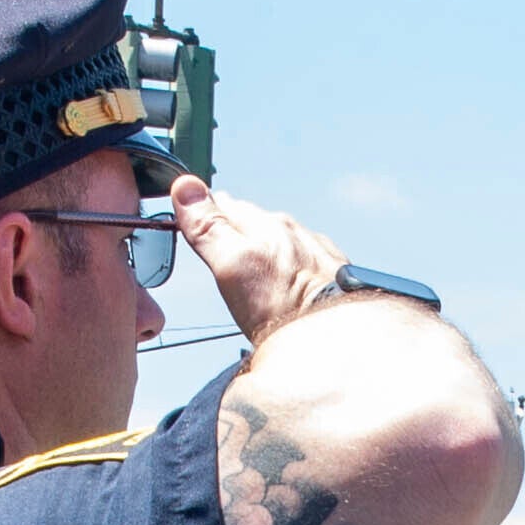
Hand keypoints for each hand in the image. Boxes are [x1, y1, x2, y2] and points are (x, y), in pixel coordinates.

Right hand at [171, 176, 349, 347]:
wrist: (338, 336)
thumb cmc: (283, 308)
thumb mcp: (232, 266)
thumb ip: (209, 228)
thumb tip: (186, 188)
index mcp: (265, 224)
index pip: (224, 205)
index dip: (204, 213)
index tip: (193, 222)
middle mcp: (293, 231)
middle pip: (253, 221)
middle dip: (235, 228)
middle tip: (218, 243)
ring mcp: (317, 251)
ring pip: (282, 239)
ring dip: (266, 247)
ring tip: (253, 265)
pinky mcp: (335, 275)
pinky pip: (306, 260)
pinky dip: (293, 268)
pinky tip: (290, 284)